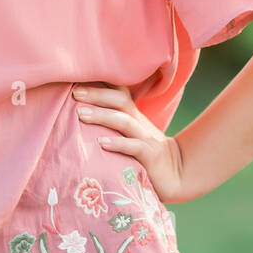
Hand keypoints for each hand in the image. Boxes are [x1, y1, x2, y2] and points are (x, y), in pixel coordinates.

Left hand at [72, 81, 183, 202]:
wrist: (178, 173)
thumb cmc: (143, 154)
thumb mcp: (127, 135)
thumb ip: (109, 124)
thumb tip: (75, 115)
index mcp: (131, 115)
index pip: (116, 91)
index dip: (98, 82)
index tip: (74, 78)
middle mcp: (138, 122)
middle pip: (119, 100)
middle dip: (96, 94)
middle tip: (74, 93)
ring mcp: (146, 137)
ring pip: (124, 121)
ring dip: (102, 116)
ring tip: (81, 115)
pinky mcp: (151, 156)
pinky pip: (134, 147)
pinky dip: (118, 144)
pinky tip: (101, 143)